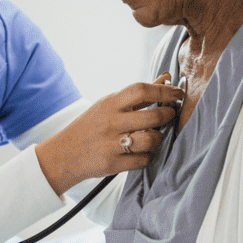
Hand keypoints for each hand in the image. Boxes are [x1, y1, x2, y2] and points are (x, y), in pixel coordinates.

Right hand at [35, 75, 183, 195]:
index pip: (141, 90)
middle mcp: (110, 123)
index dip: (164, 91)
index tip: (178, 93)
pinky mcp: (112, 164)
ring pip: (150, 140)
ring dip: (158, 138)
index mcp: (110, 104)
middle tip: (170, 115)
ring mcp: (111, 144)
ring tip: (154, 136)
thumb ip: (139, 94)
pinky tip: (141, 152)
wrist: (64, 154)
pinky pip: (142, 160)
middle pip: (152, 116)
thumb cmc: (92, 126)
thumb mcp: (110, 105)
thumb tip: (166, 78)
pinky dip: (146, 156)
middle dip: (167, 115)